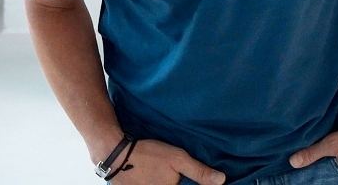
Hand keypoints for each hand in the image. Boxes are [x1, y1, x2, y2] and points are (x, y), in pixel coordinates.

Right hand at [98, 138, 225, 184]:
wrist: (115, 155)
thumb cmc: (148, 155)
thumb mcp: (178, 158)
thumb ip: (200, 172)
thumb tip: (222, 181)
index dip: (195, 184)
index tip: (191, 179)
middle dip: (180, 182)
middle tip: (174, 172)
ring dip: (168, 181)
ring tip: (162, 173)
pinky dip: (156, 181)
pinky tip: (154, 175)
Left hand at [289, 122, 337, 176]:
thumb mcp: (335, 143)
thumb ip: (314, 152)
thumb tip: (292, 162)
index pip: (322, 176)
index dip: (312, 172)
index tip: (300, 170)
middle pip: (330, 169)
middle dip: (321, 165)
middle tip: (308, 157)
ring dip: (332, 156)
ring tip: (321, 150)